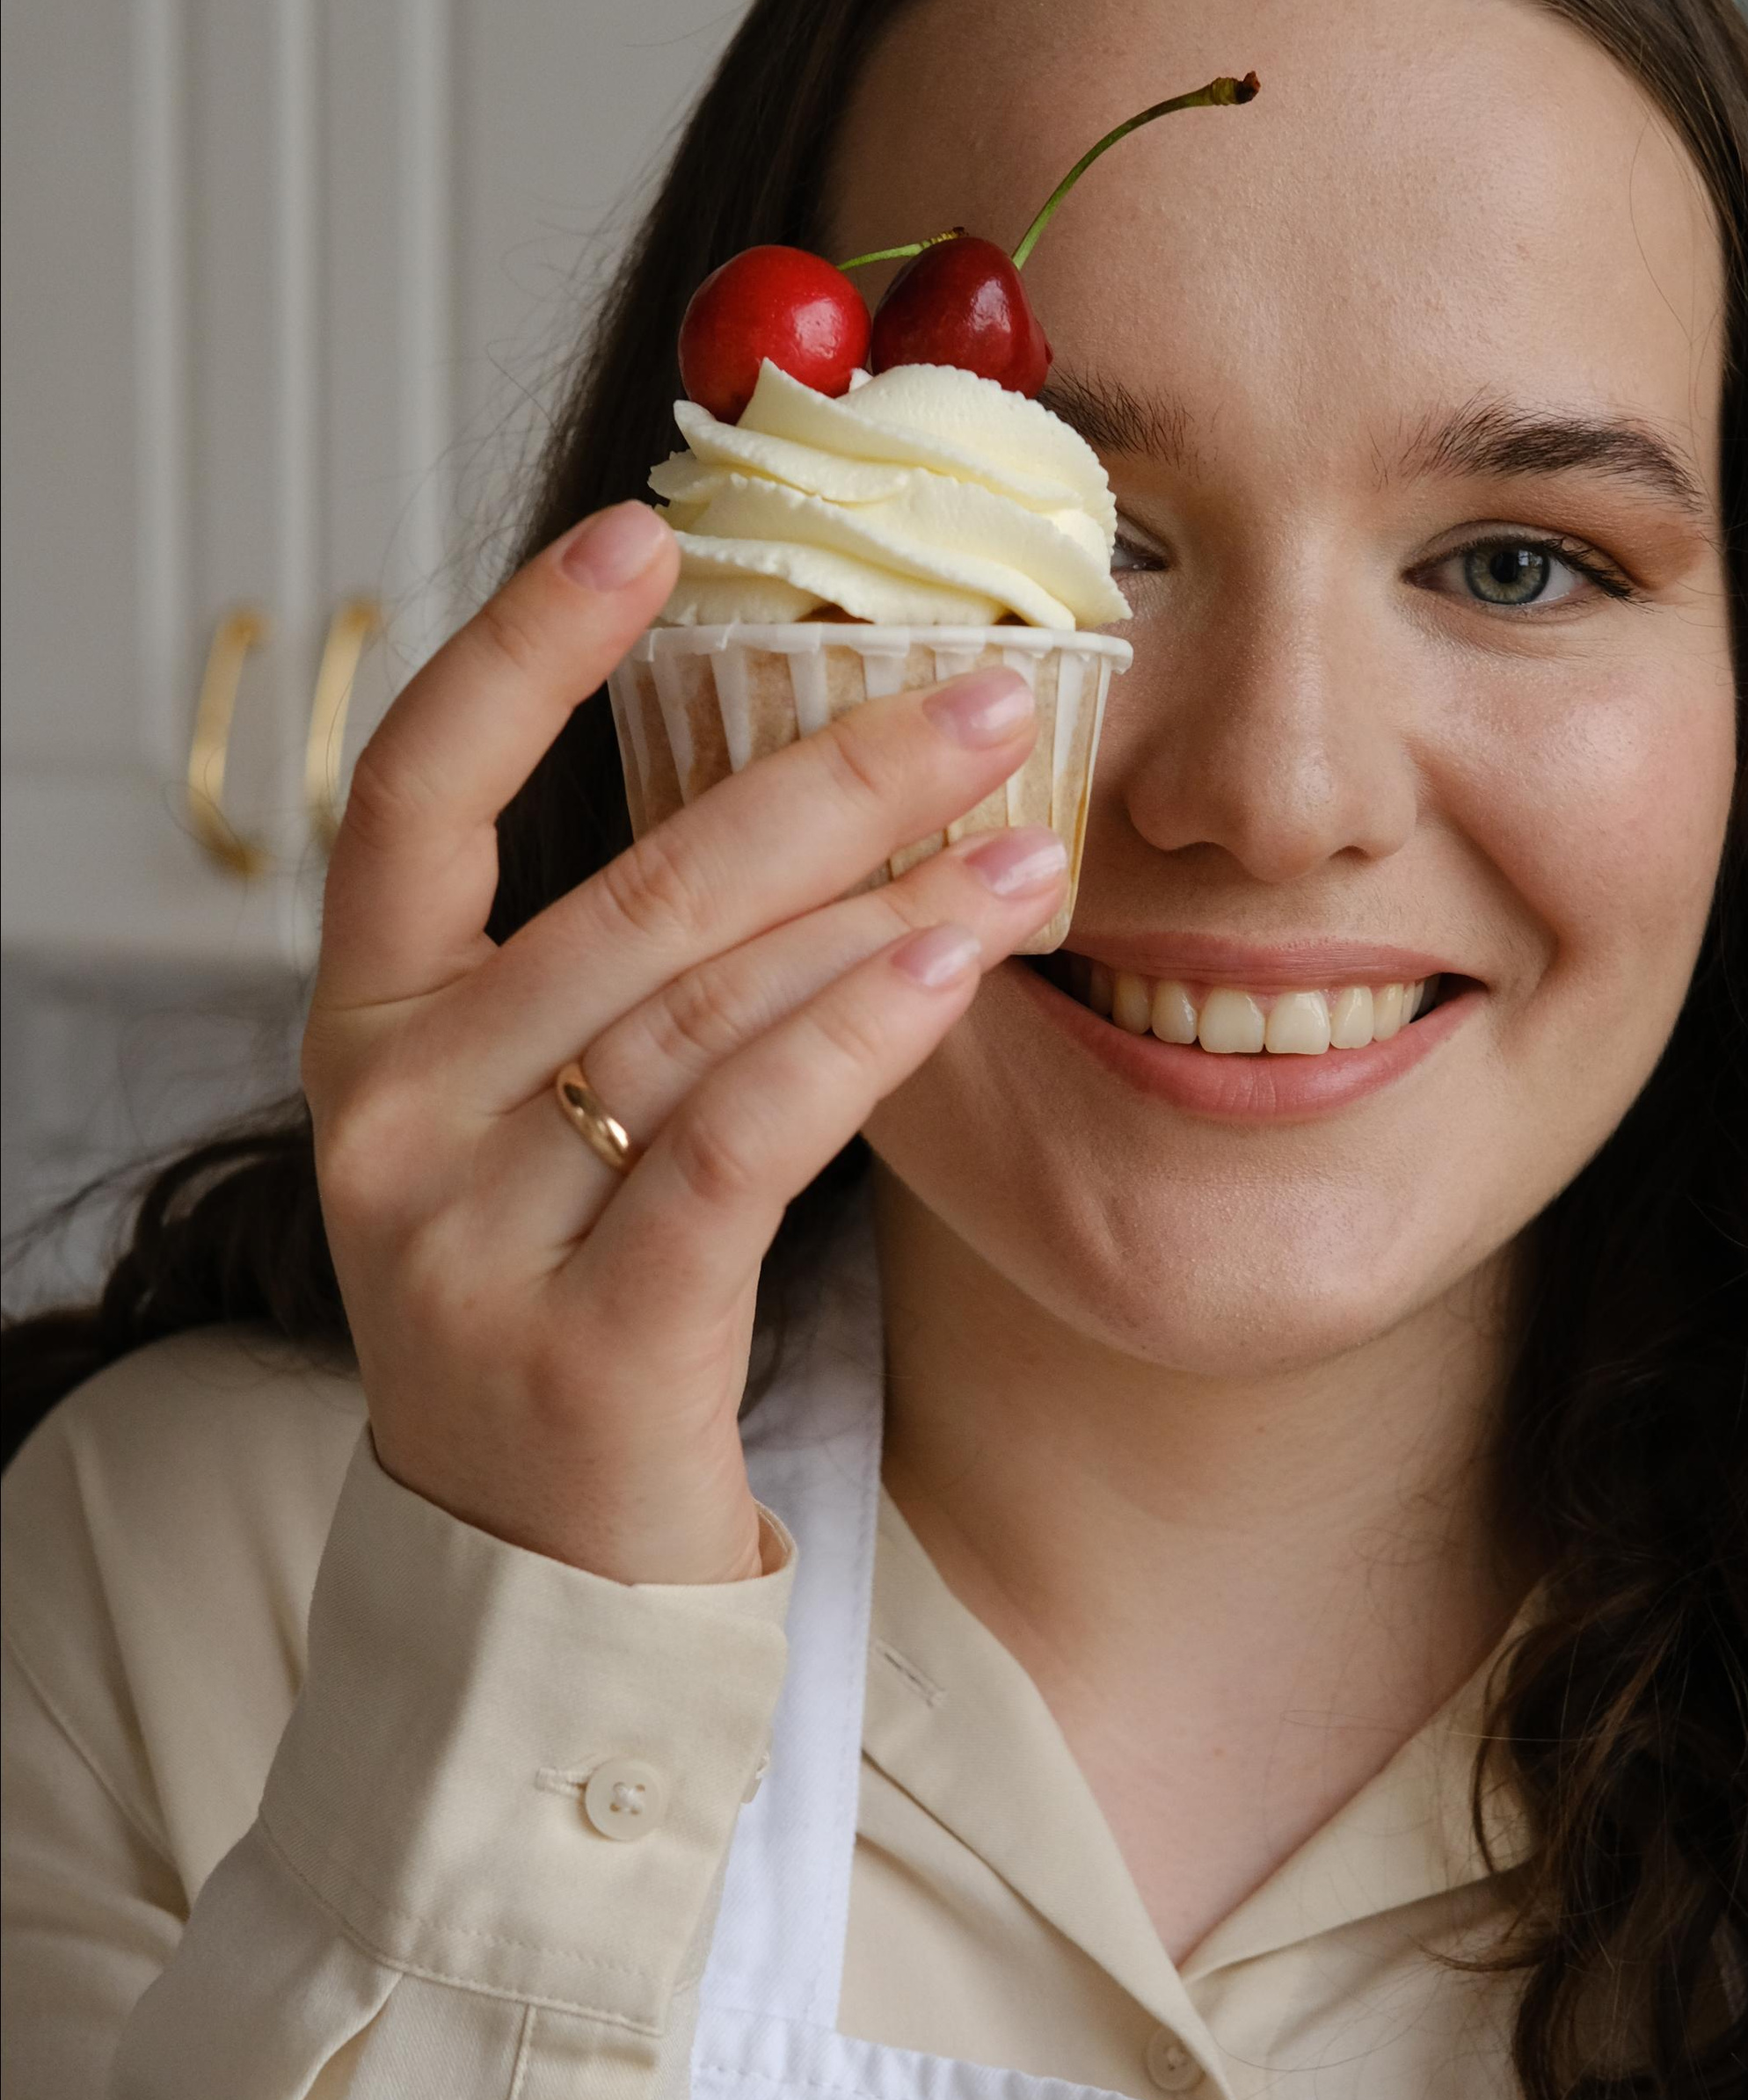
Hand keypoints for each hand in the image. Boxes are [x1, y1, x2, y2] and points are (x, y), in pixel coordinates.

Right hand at [301, 501, 1061, 1582]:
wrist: (535, 1568)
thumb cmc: (565, 1296)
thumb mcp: (534, 1115)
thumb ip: (615, 967)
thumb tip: (804, 780)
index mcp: (365, 1029)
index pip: (410, 789)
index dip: (521, 648)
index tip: (649, 531)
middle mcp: (390, 1115)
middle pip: (630, 893)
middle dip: (829, 777)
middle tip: (990, 695)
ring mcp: (470, 1235)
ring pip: (706, 1012)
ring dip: (891, 904)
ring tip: (1028, 832)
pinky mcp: (587, 1340)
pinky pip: (740, 1143)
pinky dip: (856, 1038)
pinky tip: (955, 965)